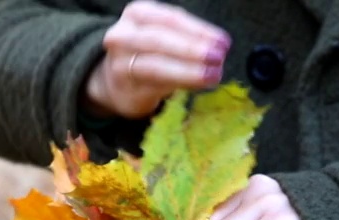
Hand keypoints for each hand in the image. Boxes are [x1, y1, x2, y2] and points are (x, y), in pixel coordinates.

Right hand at [83, 1, 229, 118]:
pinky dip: (180, 84)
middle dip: (192, 49)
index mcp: (138, 13)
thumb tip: (219, 46)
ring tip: (213, 74)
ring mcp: (121, 62)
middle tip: (218, 57)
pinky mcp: (126, 88)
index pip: (171, 19)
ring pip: (156, 65)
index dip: (198, 30)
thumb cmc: (148, 54)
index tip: (223, 41)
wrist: (116, 82)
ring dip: (188, 70)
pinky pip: (155, 85)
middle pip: (160, 40)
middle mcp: (123, 35)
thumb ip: (186, 36)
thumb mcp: (164, 34)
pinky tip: (198, 84)